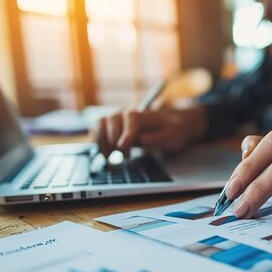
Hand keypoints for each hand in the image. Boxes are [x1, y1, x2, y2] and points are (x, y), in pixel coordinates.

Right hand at [91, 107, 207, 156]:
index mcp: (145, 114)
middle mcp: (129, 113)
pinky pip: (97, 129)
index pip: (132, 118)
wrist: (173, 124)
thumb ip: (159, 138)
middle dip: (114, 139)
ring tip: (112, 158)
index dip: (127, 133)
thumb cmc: (174, 131)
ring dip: (102, 141)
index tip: (124, 147)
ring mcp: (119, 119)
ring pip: (101, 123)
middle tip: (125, 157)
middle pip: (113, 119)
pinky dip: (96, 141)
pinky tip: (105, 154)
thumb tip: (141, 139)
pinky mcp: (112, 126)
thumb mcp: (174, 137)